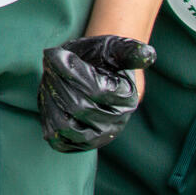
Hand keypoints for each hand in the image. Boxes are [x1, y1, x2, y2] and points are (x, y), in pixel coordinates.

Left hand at [38, 35, 155, 152]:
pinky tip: (51, 99)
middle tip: (49, 66)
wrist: (91, 75)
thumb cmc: (101, 59)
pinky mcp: (77, 145)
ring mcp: (97, 137)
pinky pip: (56, 139)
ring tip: (50, 82)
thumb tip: (148, 55)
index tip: (56, 54)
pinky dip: (47, 118)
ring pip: (65, 125)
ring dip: (51, 100)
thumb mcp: (115, 49)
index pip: (94, 89)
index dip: (69, 70)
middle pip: (77, 106)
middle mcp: (115, 123)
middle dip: (58, 82)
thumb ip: (130, 51)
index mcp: (126, 99)